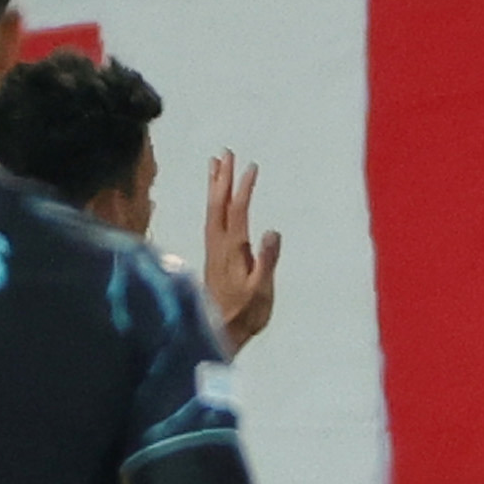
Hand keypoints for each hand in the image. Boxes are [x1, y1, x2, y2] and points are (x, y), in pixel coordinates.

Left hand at [204, 151, 280, 352]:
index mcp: (233, 249)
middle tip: (227, 152)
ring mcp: (213, 247)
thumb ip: (266, 260)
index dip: (244, 188)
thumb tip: (272, 231)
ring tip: (216, 164)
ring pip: (212, 209)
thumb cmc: (246, 312)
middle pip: (219, 204)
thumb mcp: (261, 290)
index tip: (251, 167)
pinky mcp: (213, 253)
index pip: (238, 211)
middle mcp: (219, 243)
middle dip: (223, 177)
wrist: (220, 330)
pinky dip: (213, 201)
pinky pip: (211, 218)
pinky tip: (215, 197)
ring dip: (214, 185)